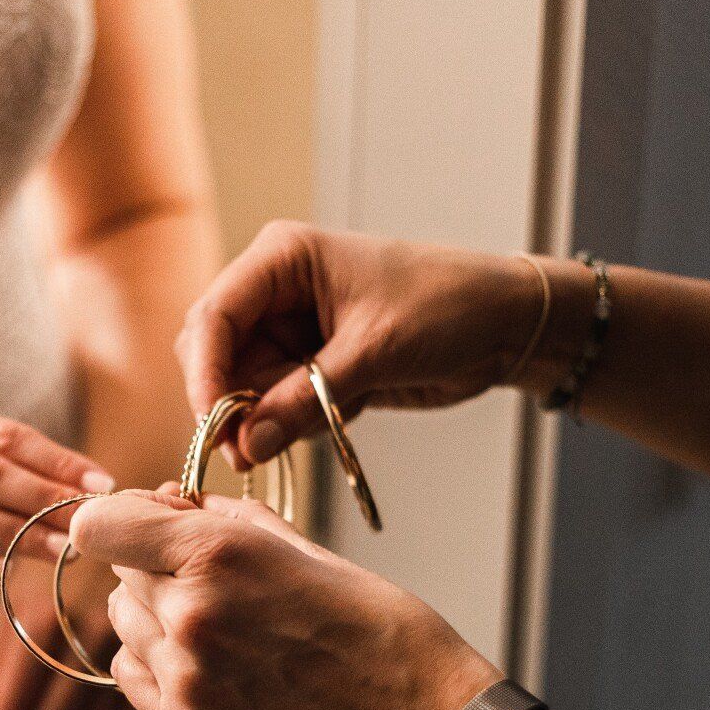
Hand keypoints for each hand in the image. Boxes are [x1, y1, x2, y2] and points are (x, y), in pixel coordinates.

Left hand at [69, 490, 499, 709]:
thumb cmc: (366, 620)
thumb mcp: (297, 542)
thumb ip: (217, 516)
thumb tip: (160, 500)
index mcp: (217, 553)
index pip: (98, 525)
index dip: (119, 520)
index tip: (144, 526)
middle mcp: (190, 612)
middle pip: (117, 572)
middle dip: (150, 565)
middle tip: (207, 578)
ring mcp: (186, 675)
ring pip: (121, 623)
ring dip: (152, 614)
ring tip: (216, 623)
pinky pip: (130, 675)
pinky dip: (153, 662)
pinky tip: (204, 660)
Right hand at [177, 222, 554, 465]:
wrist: (506, 322)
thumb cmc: (447, 306)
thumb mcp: (374, 352)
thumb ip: (304, 400)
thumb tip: (247, 444)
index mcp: (282, 259)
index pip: (214, 317)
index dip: (204, 374)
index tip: (214, 427)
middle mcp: (276, 291)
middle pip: (216, 354)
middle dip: (230, 404)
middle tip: (249, 451)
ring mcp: (292, 330)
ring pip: (245, 387)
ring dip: (266, 419)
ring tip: (312, 427)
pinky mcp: (311, 365)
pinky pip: (278, 404)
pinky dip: (295, 423)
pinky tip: (344, 412)